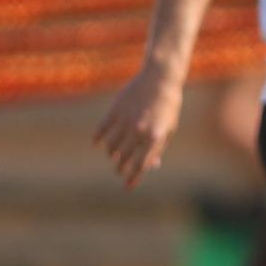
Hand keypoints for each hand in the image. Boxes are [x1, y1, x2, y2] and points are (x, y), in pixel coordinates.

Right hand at [92, 65, 183, 187]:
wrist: (160, 79)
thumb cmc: (168, 107)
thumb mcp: (169, 129)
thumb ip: (158, 147)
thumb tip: (149, 167)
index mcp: (155, 137)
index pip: (141, 165)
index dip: (133, 178)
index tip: (127, 186)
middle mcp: (139, 131)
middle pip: (124, 158)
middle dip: (121, 168)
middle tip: (119, 170)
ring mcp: (126, 120)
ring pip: (111, 146)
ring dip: (111, 154)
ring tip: (114, 156)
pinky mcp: (115, 110)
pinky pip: (102, 129)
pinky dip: (98, 139)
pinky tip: (97, 144)